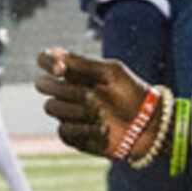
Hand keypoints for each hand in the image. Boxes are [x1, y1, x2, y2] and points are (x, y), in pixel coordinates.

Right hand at [35, 48, 149, 160]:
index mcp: (75, 72)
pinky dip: (82, 129)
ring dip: (76, 109)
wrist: (149, 125)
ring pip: (51, 107)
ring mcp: (68, 114)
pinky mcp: (73, 136)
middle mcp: (67, 91)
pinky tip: (103, 130)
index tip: (61, 69)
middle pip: (42, 85)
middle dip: (65, 89)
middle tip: (90, 95)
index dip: (47, 62)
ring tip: (102, 114)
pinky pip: (63, 131)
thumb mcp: (112, 72)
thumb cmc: (133, 93)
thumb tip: (56, 54)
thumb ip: (83, 63)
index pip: (45, 60)